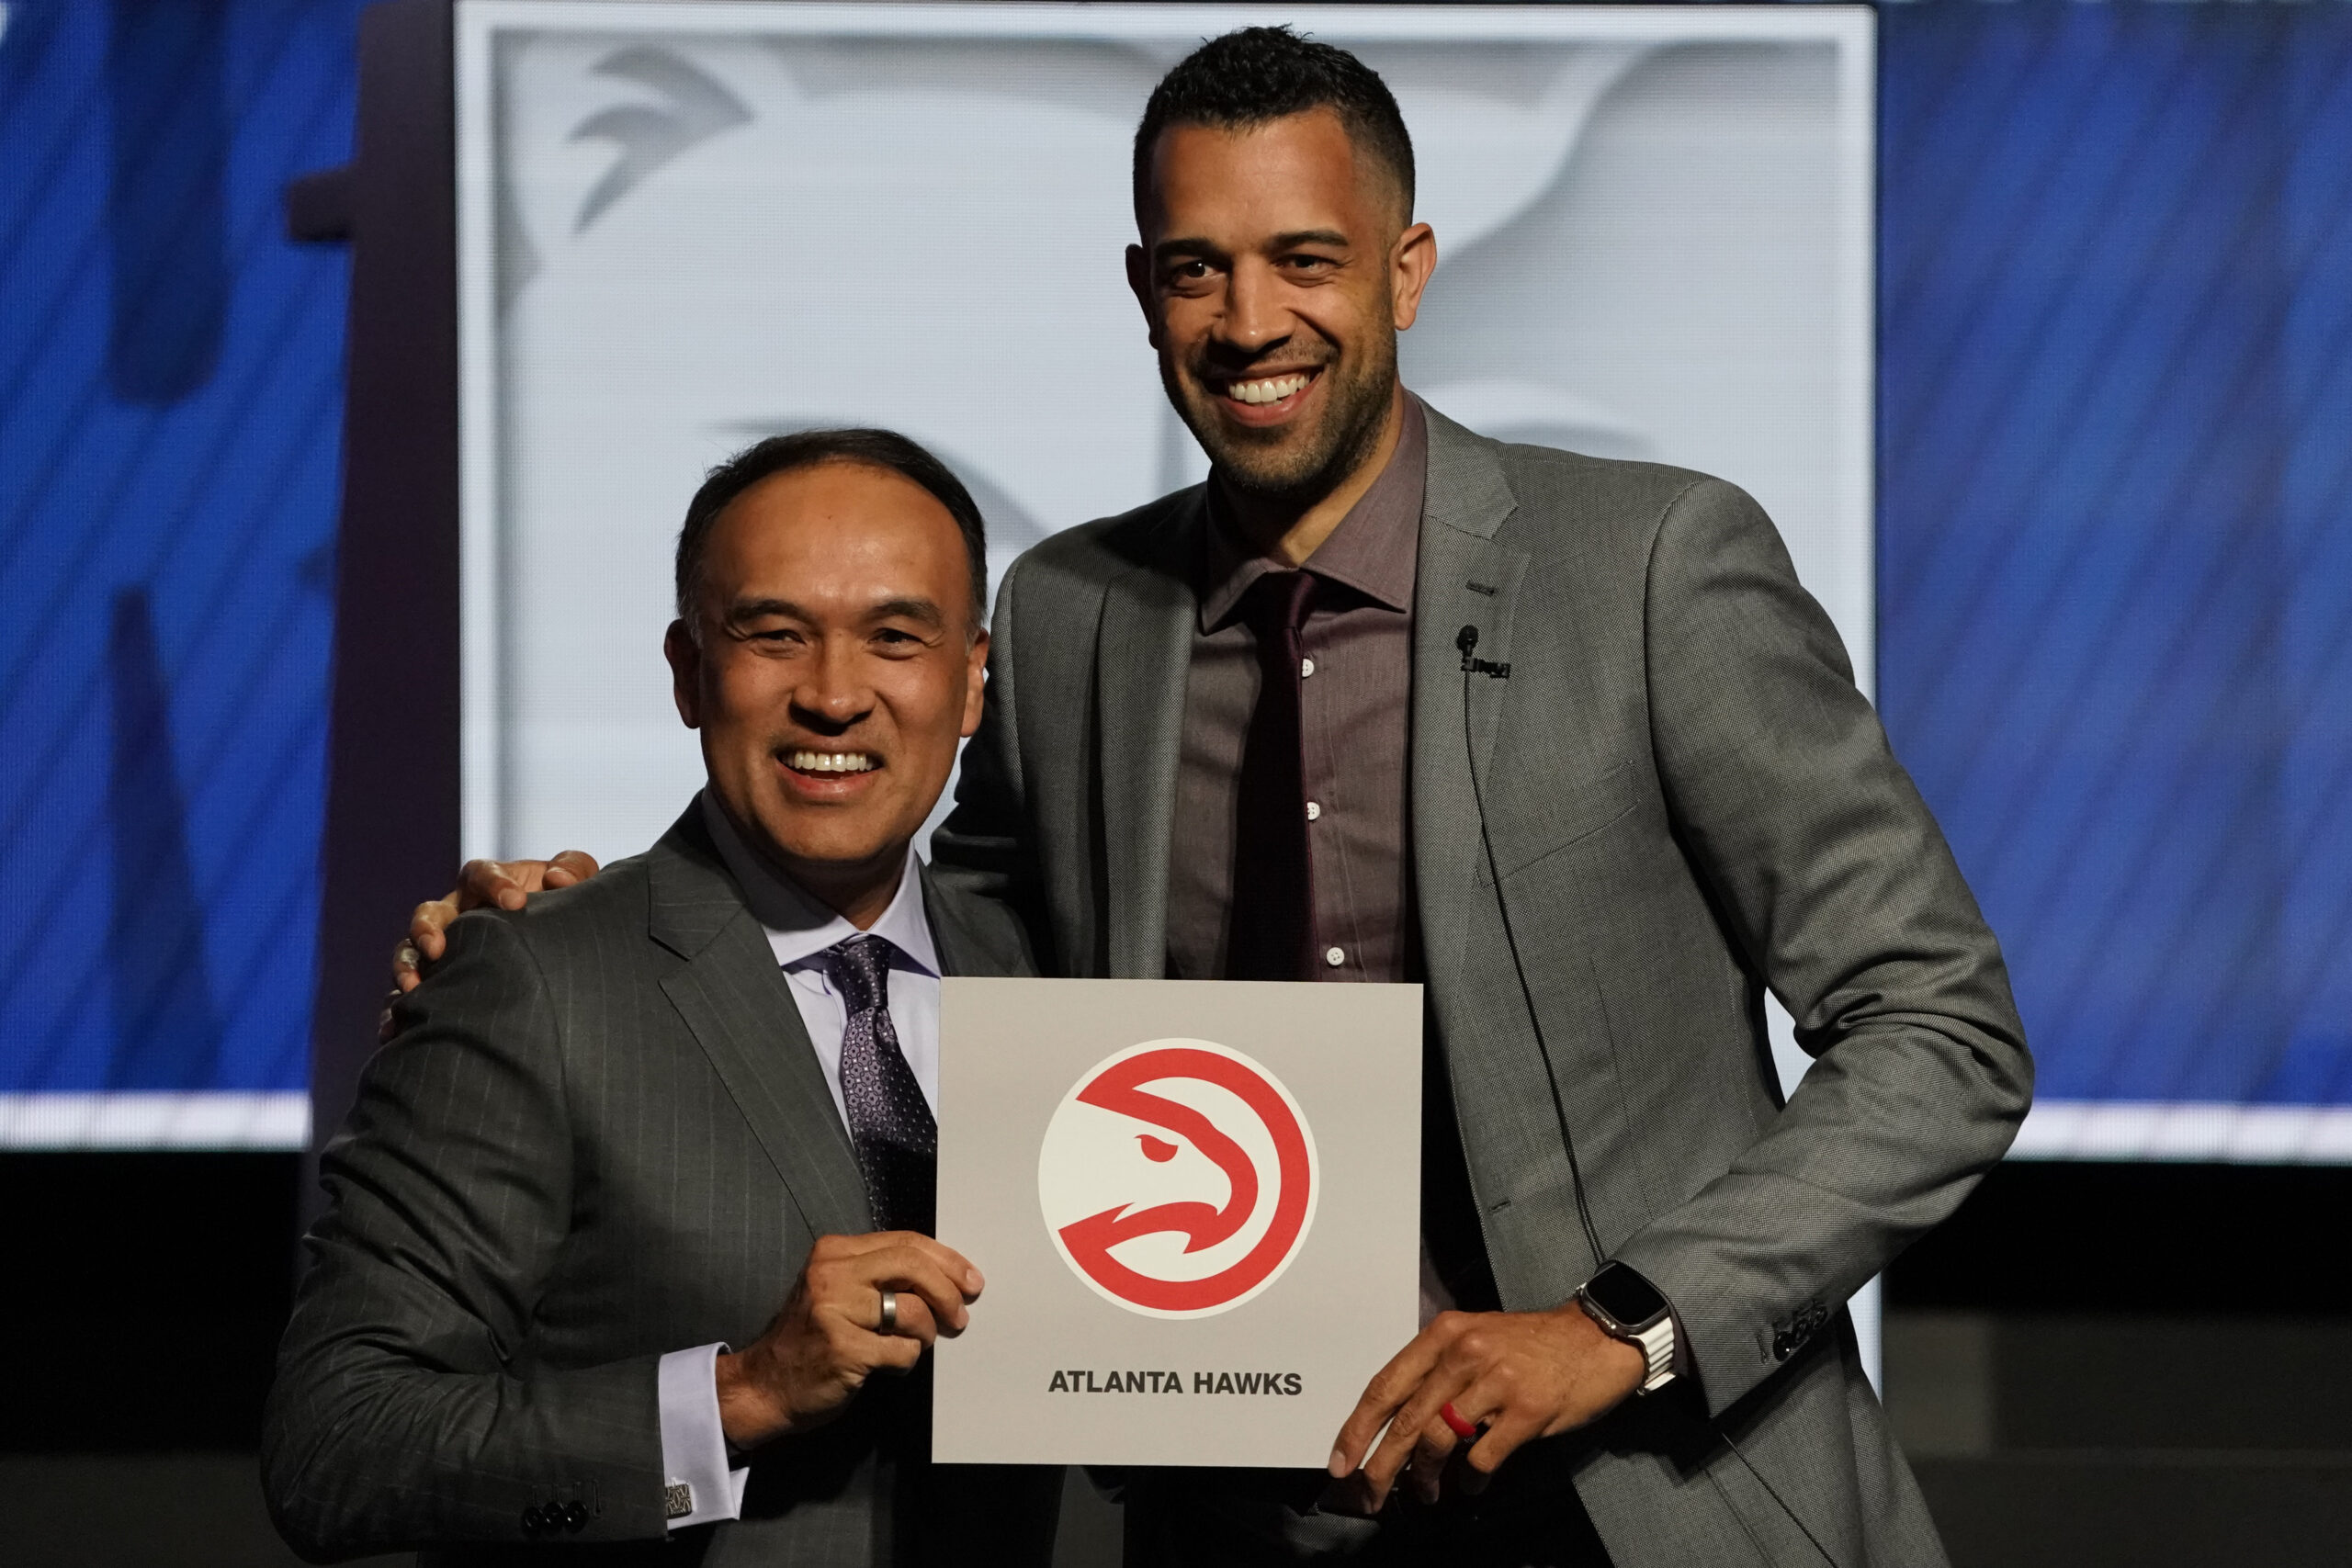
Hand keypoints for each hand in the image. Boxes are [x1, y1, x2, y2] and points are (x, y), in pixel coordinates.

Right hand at [389, 852, 599, 996]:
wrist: (556, 948)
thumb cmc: (561, 910)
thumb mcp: (577, 886)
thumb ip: (574, 870)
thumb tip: (558, 880)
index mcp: (487, 885)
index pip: (481, 873)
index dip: (495, 884)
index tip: (516, 902)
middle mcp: (456, 913)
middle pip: (429, 913)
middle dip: (427, 928)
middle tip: (436, 948)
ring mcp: (442, 948)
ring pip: (409, 952)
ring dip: (405, 967)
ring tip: (413, 988)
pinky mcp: (435, 982)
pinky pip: (406, 995)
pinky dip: (396, 1011)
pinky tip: (396, 1030)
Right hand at [713, 1233, 983, 1448]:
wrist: (766, 1384)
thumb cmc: (812, 1338)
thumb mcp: (838, 1290)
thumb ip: (880, 1275)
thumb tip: (948, 1276)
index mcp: (835, 1252)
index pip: (906, 1242)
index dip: (946, 1260)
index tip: (970, 1280)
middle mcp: (832, 1274)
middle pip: (912, 1266)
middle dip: (948, 1291)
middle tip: (960, 1315)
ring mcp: (835, 1312)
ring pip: (913, 1311)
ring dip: (927, 1332)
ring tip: (919, 1343)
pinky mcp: (843, 1350)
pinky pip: (902, 1350)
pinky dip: (908, 1359)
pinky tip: (892, 1364)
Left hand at [1327, 1304, 1643, 1508]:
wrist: (1597, 1338)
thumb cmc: (1533, 1344)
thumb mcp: (1476, 1338)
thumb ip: (1437, 1371)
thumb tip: (1396, 1422)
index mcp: (1445, 1334)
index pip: (1385, 1385)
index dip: (1357, 1428)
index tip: (1342, 1462)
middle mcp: (1465, 1354)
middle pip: (1406, 1420)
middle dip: (1381, 1466)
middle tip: (1368, 1495)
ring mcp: (1497, 1382)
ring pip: (1439, 1440)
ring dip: (1425, 1476)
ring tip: (1426, 1492)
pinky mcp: (1527, 1411)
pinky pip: (1483, 1458)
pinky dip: (1471, 1479)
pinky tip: (1472, 1485)